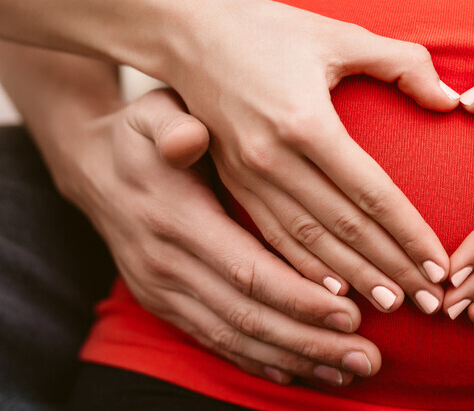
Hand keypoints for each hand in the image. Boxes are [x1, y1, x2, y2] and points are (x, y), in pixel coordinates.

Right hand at [58, 89, 379, 385]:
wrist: (92, 167)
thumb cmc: (143, 134)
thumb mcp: (153, 114)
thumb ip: (174, 126)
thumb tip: (188, 137)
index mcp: (178, 220)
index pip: (247, 270)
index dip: (298, 297)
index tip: (350, 313)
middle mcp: (168, 264)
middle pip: (248, 316)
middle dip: (310, 340)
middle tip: (368, 358)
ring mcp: (163, 290)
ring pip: (234, 336)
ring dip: (293, 357)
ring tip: (349, 371)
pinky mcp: (164, 303)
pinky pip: (214, 340)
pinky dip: (257, 360)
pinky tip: (297, 372)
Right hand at [166, 0, 458, 314]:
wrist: (185, 32)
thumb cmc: (269, 29)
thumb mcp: (338, 34)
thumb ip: (401, 62)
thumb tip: (451, 99)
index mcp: (305, 123)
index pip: (371, 195)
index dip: (409, 234)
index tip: (439, 265)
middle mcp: (273, 158)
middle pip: (343, 229)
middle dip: (390, 269)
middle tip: (429, 302)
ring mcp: (247, 176)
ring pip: (307, 243)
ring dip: (352, 279)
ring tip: (390, 307)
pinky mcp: (231, 183)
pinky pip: (272, 237)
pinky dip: (304, 270)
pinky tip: (331, 295)